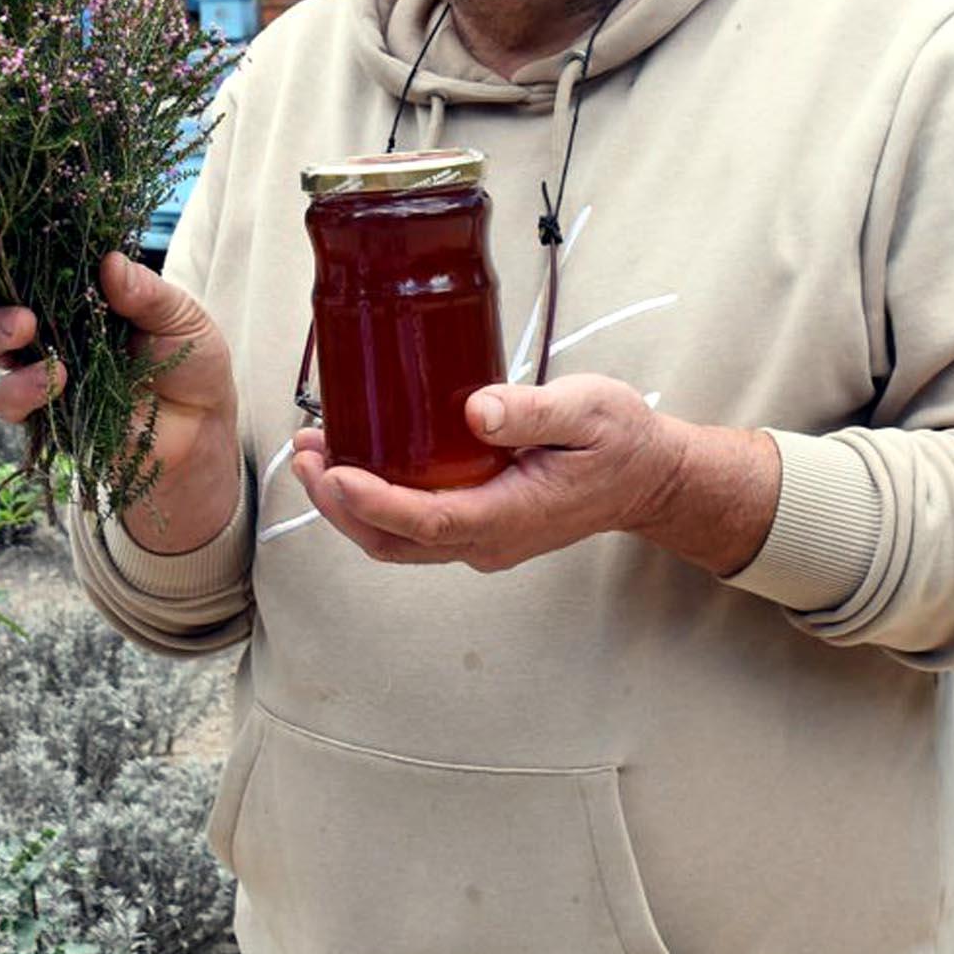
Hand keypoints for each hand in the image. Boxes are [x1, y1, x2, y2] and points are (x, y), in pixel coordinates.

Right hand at [0, 246, 241, 550]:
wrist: (202, 426)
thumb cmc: (191, 357)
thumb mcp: (181, 316)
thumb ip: (146, 292)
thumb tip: (109, 261)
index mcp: (76, 280)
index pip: (18, 253)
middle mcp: (48, 316)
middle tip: (15, 307)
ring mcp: (40, 361)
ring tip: (27, 332)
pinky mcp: (42, 408)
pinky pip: (7, 400)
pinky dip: (20, 389)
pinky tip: (53, 381)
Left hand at [289, 374, 706, 572]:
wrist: (648, 478)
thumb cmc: (621, 442)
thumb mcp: (587, 412)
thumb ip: (533, 412)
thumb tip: (478, 412)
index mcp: (511, 515)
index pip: (426, 521)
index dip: (373, 502)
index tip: (334, 471)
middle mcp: (488, 539)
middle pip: (395, 540)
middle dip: (339, 503)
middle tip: (305, 456)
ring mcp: (480, 538)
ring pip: (397, 539)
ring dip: (349, 504)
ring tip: (313, 455)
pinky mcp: (476, 524)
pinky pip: (413, 526)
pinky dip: (374, 500)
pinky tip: (355, 460)